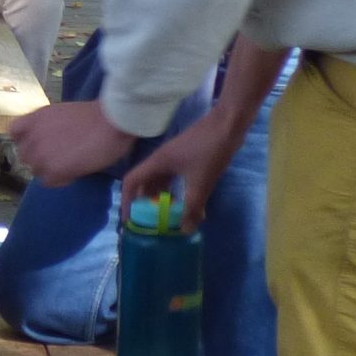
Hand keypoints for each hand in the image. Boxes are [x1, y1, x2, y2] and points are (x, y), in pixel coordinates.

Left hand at [5, 99, 134, 185]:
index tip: (39, 143)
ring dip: (50, 170)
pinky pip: (48, 182)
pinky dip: (61, 179)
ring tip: (71, 164)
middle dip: (40, 157)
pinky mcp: (52, 169)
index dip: (25, 140)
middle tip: (61, 157)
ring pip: (36, 170)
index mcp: (35, 118)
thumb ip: (48, 127)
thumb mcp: (61, 114)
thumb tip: (50, 141)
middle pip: (24, 155)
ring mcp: (40, 153)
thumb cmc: (95, 116)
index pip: (14, 132)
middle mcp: (32, 135)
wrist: (111, 121)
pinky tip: (75, 171)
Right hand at [119, 109, 239, 229]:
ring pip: (161, 182)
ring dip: (161, 199)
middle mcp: (161, 160)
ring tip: (166, 217)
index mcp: (157, 163)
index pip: (131, 181)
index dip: (127, 201)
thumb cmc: (210, 150)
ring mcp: (174, 159)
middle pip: (145, 183)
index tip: (129, 219)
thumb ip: (192, 207)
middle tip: (149, 223)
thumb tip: (184, 231)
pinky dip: (176, 192)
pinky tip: (186, 204)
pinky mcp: (186, 159)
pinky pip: (174, 179)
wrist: (228, 125)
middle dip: (145, 204)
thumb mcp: (201, 182)